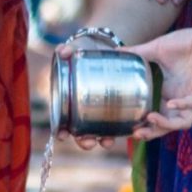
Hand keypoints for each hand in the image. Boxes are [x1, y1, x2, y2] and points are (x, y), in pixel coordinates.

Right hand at [53, 34, 117, 149]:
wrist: (113, 51)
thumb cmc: (91, 52)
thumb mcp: (80, 49)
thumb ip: (68, 49)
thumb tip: (61, 52)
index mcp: (71, 101)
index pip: (63, 121)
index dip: (61, 131)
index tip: (62, 136)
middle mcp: (86, 111)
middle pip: (82, 132)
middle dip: (84, 141)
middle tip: (89, 143)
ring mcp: (103, 112)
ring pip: (101, 133)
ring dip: (102, 140)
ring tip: (107, 142)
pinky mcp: (123, 111)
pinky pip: (123, 126)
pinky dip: (125, 131)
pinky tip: (130, 133)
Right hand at [128, 25, 191, 139]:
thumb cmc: (184, 43)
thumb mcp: (154, 49)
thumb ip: (136, 53)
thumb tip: (116, 52)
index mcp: (165, 93)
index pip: (154, 117)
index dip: (143, 126)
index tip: (127, 127)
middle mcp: (177, 99)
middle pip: (166, 126)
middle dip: (152, 133)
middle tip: (137, 133)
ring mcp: (190, 95)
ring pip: (183, 122)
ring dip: (167, 124)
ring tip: (151, 119)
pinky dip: (182, 105)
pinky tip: (170, 103)